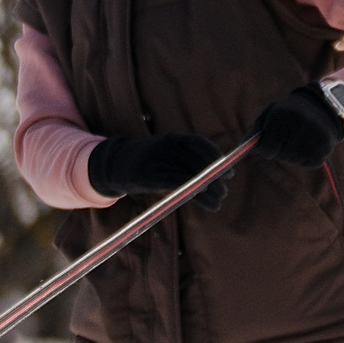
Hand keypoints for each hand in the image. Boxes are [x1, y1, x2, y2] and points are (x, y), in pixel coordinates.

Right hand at [87, 134, 228, 209]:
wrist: (114, 166)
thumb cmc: (146, 163)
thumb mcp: (166, 154)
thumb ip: (186, 160)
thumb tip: (216, 173)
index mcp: (172, 138)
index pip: (200, 144)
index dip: (217, 158)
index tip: (229, 173)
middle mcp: (165, 146)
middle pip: (197, 162)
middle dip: (215, 179)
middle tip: (224, 193)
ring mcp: (156, 160)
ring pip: (190, 175)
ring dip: (207, 191)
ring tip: (217, 203)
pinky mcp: (148, 176)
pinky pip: (176, 182)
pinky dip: (191, 191)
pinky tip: (201, 199)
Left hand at [251, 82, 343, 169]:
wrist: (324, 105)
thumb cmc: (290, 111)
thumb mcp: (270, 113)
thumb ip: (255, 130)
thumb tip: (242, 147)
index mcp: (281, 116)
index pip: (265, 149)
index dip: (266, 146)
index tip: (270, 139)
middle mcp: (298, 126)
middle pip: (279, 156)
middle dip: (279, 149)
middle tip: (288, 135)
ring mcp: (313, 138)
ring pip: (293, 160)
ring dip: (293, 153)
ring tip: (300, 136)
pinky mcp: (325, 148)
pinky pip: (308, 163)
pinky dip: (307, 156)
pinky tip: (311, 141)